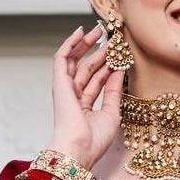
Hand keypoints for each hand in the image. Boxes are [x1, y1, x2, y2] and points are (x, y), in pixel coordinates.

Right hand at [49, 20, 123, 174]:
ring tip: (99, 30)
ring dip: (86, 45)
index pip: (98, 81)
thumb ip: (114, 91)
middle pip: (87, 69)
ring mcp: (65, 89)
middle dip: (99, 52)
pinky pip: (62, 59)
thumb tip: (120, 70)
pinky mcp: (59, 83)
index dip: (109, 67)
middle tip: (111, 39)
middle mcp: (74, 97)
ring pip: (76, 61)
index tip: (121, 56)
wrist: (79, 149)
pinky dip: (70, 44)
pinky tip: (79, 32)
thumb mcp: (112, 113)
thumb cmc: (93, 140)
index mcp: (84, 107)